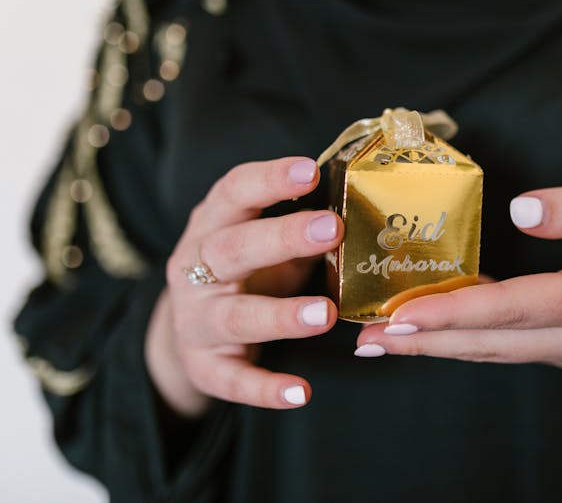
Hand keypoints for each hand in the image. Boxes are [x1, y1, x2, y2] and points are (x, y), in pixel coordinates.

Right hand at [146, 157, 342, 416]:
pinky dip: (265, 389)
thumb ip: (301, 222)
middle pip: (233, 249)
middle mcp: (194, 267)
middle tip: (332, 228)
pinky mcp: (204, 365)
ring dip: (280, 315)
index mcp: (212, 224)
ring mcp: (195, 318)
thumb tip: (367, 198)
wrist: (191, 327)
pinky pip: (232, 379)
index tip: (310, 170)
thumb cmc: (246, 269)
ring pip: (234, 316)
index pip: (233, 192)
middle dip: (282, 237)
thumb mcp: (263, 239)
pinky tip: (301, 393)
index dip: (269, 180)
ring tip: (325, 314)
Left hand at [356, 179, 561, 367]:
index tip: (403, 316)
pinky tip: (429, 331)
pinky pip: (505, 346)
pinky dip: (462, 340)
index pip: (513, 308)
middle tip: (368, 338)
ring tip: (382, 341)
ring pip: (493, 351)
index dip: (454, 313)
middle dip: (425, 341)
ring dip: (436, 346)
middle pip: (490, 342)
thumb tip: (520, 209)